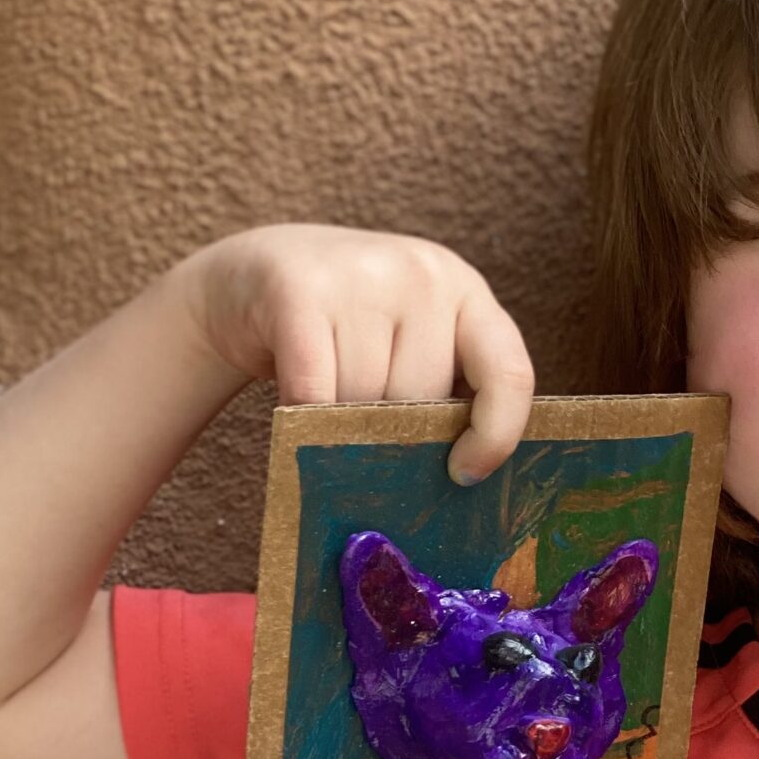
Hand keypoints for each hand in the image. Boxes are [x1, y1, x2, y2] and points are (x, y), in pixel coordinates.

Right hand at [177, 223, 535, 483]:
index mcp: (466, 290)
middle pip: (420, 398)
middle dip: (389, 428)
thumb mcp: (410, 345)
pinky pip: (314, 393)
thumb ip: (444, 392)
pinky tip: (297, 411)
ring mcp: (361, 273)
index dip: (496, 435)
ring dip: (340, 424)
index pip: (508, 373)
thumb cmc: (346, 335)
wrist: (249, 278)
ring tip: (324, 397)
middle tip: (359, 415)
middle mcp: (422, 272)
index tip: (464, 475)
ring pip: (364, 400)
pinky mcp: (298, 289)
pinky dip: (304, 418)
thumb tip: (461, 486)